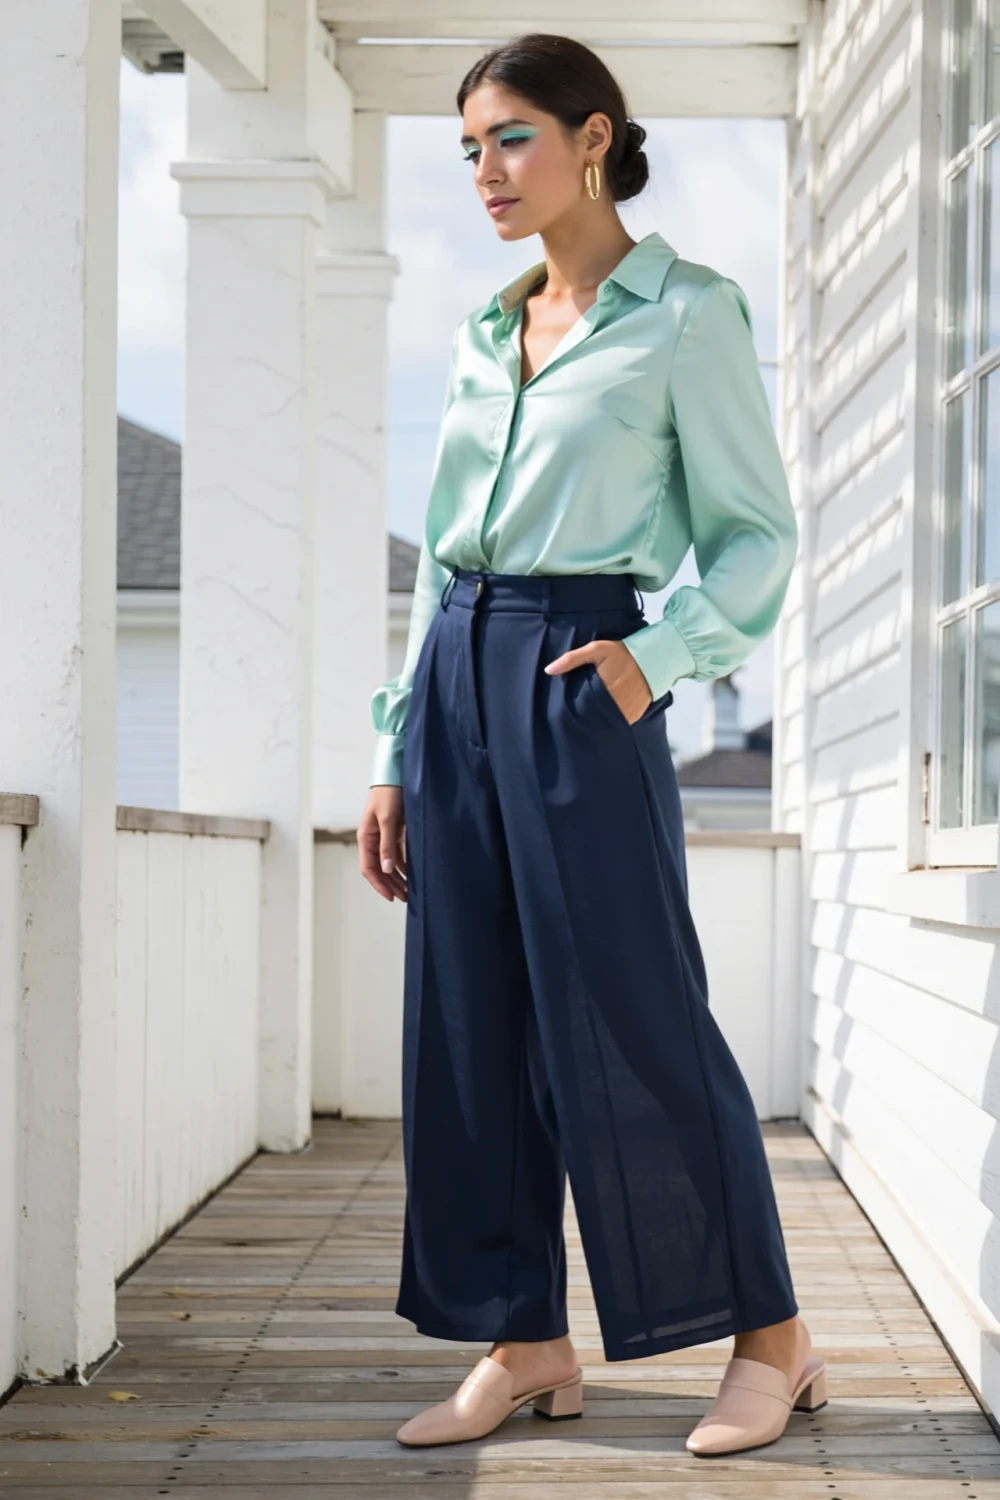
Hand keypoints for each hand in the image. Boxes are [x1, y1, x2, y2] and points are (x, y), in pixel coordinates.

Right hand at [357, 785, 407, 900]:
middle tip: (405, 898)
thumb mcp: (387, 820)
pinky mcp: (396, 832)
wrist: (397, 775)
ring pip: (389, 863)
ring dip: (398, 877)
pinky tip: (412, 874)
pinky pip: (398, 854)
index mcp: (366, 838)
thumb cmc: (388, 794)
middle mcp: (374, 840)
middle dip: (391, 884)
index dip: (379, 884)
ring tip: (410, 891)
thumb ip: (387, 845)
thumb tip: (386, 869)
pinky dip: (404, 865)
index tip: (391, 896)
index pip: (369, 868)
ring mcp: (385, 836)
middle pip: (380, 869)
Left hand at [544, 639, 652, 724]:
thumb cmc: (622, 653)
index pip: (579, 706)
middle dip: (586, 711)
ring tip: (598, 706)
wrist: (654, 659)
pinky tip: (611, 708)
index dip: (573, 706)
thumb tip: (548, 670)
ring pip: (604, 721)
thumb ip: (571, 659)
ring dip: (600, 716)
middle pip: (591, 715)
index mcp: (600, 690)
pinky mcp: (633, 717)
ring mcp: (624, 713)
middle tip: (585, 704)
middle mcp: (612, 705)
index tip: (570, 703)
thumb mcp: (596, 649)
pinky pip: (618, 721)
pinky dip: (613, 717)